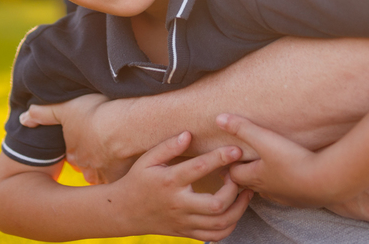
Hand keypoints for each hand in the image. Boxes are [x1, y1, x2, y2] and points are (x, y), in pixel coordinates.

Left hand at [20, 94, 132, 182]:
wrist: (126, 127)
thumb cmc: (95, 114)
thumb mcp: (65, 109)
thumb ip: (44, 113)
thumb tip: (22, 119)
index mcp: (75, 153)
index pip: (74, 154)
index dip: (79, 148)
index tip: (85, 142)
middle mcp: (89, 168)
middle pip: (89, 168)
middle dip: (93, 162)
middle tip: (102, 151)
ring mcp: (108, 175)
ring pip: (106, 176)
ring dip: (110, 168)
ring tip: (118, 157)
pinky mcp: (126, 177)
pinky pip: (125, 178)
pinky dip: (127, 172)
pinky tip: (132, 164)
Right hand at [116, 131, 253, 240]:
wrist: (124, 212)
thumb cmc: (137, 181)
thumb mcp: (148, 159)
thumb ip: (168, 146)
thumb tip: (189, 134)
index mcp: (169, 181)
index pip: (199, 168)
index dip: (220, 157)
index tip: (236, 149)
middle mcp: (179, 204)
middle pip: (216, 204)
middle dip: (234, 189)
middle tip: (238, 175)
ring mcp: (184, 222)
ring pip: (220, 223)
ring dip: (239, 208)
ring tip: (244, 192)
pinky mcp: (188, 233)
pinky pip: (215, 236)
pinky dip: (230, 225)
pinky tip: (234, 210)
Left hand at [217, 113, 338, 207]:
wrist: (326, 181)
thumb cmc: (293, 160)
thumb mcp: (265, 139)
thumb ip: (243, 128)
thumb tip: (218, 119)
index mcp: (257, 176)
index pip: (234, 175)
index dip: (228, 166)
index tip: (227, 159)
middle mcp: (268, 189)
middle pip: (249, 184)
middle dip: (244, 175)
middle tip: (240, 166)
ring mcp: (285, 196)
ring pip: (268, 191)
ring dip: (264, 181)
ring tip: (264, 172)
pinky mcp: (302, 199)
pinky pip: (287, 195)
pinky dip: (284, 187)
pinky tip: (290, 180)